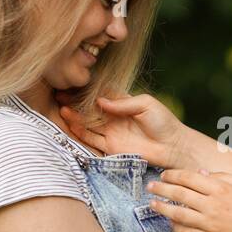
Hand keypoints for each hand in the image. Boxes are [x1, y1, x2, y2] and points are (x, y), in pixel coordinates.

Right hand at [57, 91, 191, 167]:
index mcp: (123, 103)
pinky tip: (70, 124)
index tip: (71, 84)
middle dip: (75, 103)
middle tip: (59, 95)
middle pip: (89, 109)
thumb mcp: (145, 104)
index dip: (86, 90)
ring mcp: (111, 132)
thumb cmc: (163, 122)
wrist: (173, 146)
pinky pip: (91, 140)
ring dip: (75, 117)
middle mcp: (114, 117)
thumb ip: (122, 103)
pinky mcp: (111, 147)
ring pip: (87, 124)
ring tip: (62, 109)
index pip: (100, 94)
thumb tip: (100, 100)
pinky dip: (80, 133)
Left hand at [145, 168, 231, 231]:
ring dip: (162, 208)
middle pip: (179, 194)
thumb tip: (202, 173)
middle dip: (161, 188)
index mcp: (221, 188)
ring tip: (151, 205)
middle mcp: (212, 205)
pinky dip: (176, 227)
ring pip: (178, 214)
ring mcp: (210, 224)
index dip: (173, 175)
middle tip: (150, 186)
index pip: (189, 177)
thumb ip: (223, 176)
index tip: (164, 175)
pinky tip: (170, 223)